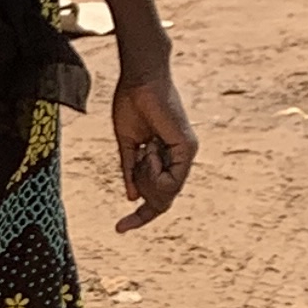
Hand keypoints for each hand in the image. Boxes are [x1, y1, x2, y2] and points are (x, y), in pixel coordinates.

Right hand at [109, 65, 196, 228]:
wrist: (139, 79)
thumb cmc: (131, 103)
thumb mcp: (127, 144)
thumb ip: (131, 171)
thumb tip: (132, 197)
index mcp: (166, 158)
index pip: (159, 197)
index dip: (140, 217)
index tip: (119, 229)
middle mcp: (180, 158)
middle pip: (162, 200)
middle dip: (143, 189)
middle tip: (139, 157)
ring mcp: (186, 154)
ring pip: (166, 194)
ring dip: (146, 177)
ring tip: (144, 148)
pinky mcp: (187, 148)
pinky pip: (170, 181)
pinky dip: (153, 171)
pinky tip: (149, 150)